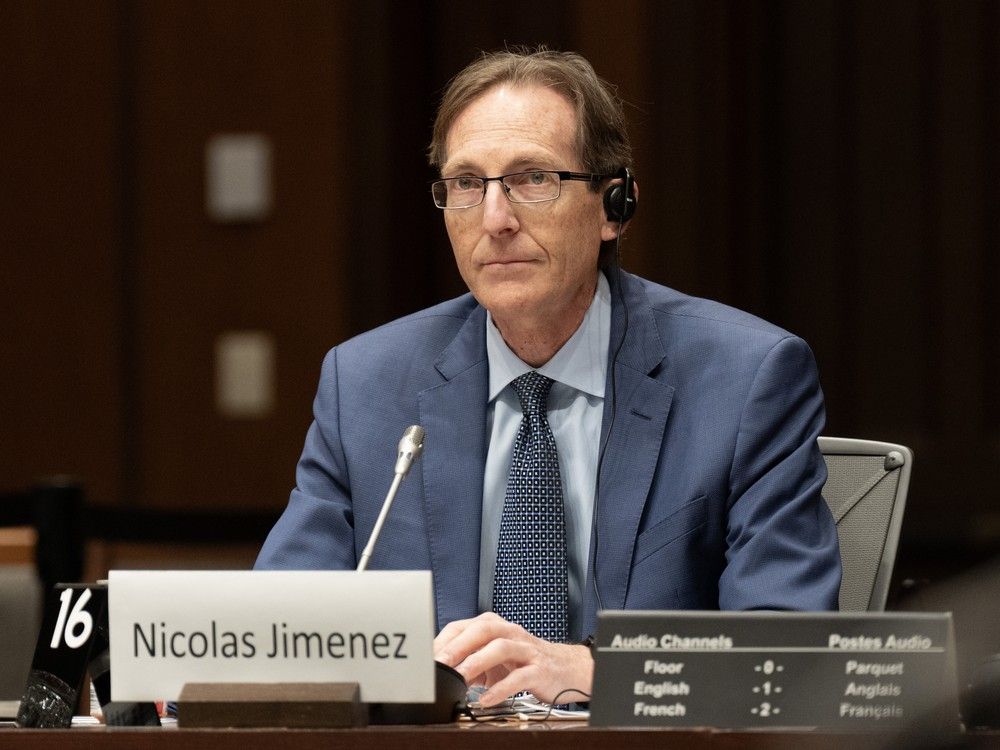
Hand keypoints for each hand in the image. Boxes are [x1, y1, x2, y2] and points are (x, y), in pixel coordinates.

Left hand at [433, 612, 592, 706]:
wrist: (567, 668)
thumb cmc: (526, 661)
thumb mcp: (495, 658)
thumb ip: (470, 662)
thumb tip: (441, 673)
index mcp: (496, 627)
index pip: (464, 626)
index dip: (444, 641)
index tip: (427, 658)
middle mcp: (511, 633)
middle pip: (482, 631)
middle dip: (458, 646)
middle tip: (440, 663)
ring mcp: (526, 650)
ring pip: (500, 648)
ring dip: (476, 663)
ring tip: (460, 679)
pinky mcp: (539, 669)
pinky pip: (518, 677)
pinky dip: (500, 689)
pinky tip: (486, 700)